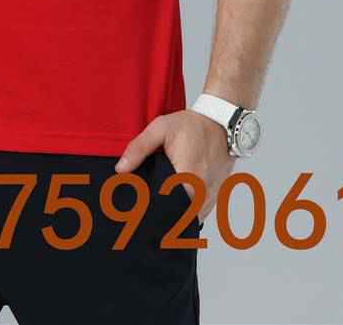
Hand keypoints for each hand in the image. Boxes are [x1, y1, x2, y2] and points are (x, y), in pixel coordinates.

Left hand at [114, 109, 234, 225]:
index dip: (148, 212)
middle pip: (175, 218)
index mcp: (186, 179)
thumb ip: (139, 148)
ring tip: (157, 204)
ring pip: (187, 219)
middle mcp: (201, 194)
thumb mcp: (160, 128)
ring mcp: (210, 198)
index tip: (136, 211)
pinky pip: (196, 213)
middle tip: (141, 209)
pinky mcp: (214, 198)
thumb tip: (121, 168)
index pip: (164, 210)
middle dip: (158, 216)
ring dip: (173, 215)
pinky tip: (173, 199)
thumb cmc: (193, 125)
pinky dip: (184, 210)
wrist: (222, 123)